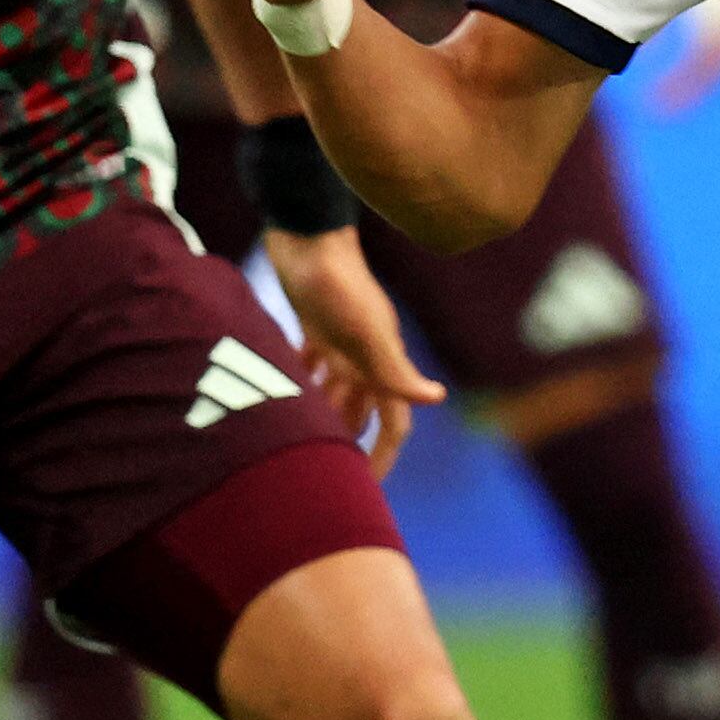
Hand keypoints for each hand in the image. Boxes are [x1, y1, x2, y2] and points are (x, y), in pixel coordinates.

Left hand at [262, 223, 443, 474]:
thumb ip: (395, 366)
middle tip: (323, 468)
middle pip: (363, 412)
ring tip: (299, 437)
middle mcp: (365, 357)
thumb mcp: (366, 329)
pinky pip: (311, 364)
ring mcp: (340, 342)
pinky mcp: (315, 326)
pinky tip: (283, 392)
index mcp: (382, 363)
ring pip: (336, 392)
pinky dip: (303, 381)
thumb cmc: (337, 282)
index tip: (367, 485)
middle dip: (349, 441)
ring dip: (324, 414)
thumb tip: (437, 398)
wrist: (307, 233)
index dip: (383, 455)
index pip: (393, 422)